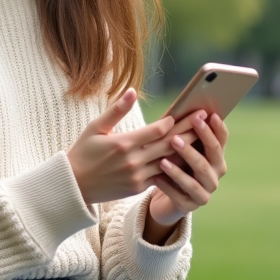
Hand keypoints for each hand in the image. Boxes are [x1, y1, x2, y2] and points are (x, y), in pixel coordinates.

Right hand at [67, 88, 197, 205]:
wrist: (74, 185)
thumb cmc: (83, 152)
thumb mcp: (95, 128)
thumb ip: (116, 110)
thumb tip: (133, 91)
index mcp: (123, 144)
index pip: (156, 130)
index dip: (173, 120)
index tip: (187, 110)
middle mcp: (133, 161)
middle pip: (168, 144)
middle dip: (188, 130)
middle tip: (205, 118)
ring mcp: (137, 176)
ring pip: (169, 161)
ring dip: (188, 149)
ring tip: (204, 138)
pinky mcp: (138, 188)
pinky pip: (162, 176)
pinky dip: (175, 166)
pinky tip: (188, 158)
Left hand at [145, 111, 228, 231]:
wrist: (165, 197)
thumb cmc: (173, 164)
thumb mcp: (178, 148)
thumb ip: (183, 132)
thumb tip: (184, 108)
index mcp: (216, 156)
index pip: (221, 139)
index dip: (217, 128)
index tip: (208, 114)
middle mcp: (215, 174)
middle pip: (211, 156)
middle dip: (198, 142)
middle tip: (179, 133)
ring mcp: (205, 192)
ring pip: (195, 179)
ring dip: (179, 169)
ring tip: (163, 160)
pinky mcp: (190, 206)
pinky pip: (179, 196)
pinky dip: (167, 186)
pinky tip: (156, 178)